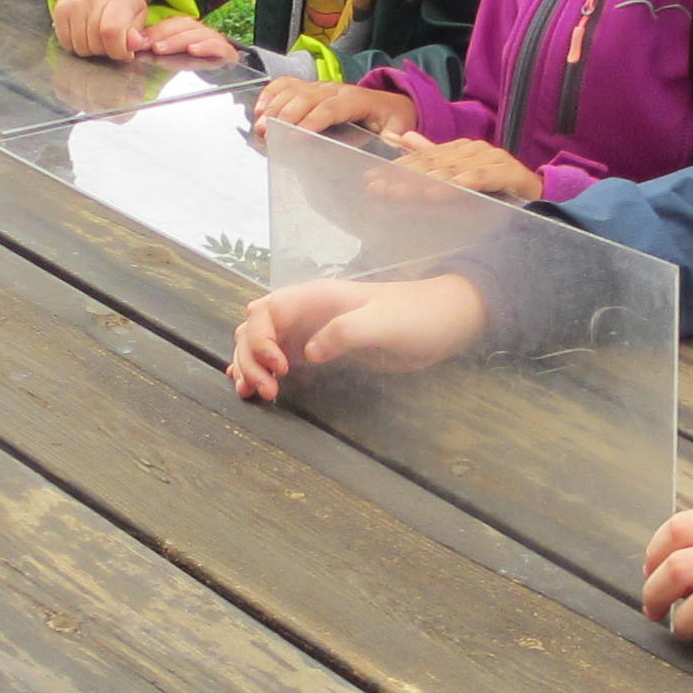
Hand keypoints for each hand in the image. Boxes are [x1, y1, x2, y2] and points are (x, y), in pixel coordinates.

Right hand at [51, 0, 147, 60]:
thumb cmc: (123, 5)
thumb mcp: (139, 18)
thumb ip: (141, 36)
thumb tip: (136, 44)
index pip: (112, 32)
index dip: (119, 50)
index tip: (125, 53)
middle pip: (95, 43)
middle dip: (106, 50)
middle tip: (112, 41)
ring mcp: (74, 2)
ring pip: (80, 46)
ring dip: (91, 49)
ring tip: (99, 37)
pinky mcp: (60, 9)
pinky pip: (66, 43)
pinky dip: (76, 45)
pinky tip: (85, 35)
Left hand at [131, 16, 240, 63]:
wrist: (216, 77)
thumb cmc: (186, 65)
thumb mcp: (165, 57)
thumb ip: (150, 48)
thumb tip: (131, 42)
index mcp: (186, 29)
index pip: (172, 24)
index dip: (157, 30)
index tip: (141, 41)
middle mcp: (201, 32)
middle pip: (185, 26)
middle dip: (166, 36)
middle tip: (152, 47)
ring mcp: (215, 42)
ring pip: (199, 34)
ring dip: (179, 41)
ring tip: (162, 49)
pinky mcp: (227, 54)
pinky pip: (220, 47)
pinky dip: (207, 47)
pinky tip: (194, 50)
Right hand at [229, 271, 488, 399]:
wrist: (442, 323)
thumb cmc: (414, 316)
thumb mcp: (381, 323)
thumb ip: (344, 333)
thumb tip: (308, 353)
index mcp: (314, 297)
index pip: (265, 312)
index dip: (261, 340)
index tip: (280, 368)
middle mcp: (304, 313)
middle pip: (254, 330)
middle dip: (251, 359)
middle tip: (269, 392)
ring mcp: (308, 332)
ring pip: (260, 345)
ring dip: (249, 367)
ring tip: (253, 394)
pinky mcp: (317, 352)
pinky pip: (277, 359)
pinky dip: (260, 372)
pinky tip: (253, 389)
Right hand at [251, 75, 414, 138]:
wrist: (389, 103)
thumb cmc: (390, 119)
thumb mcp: (397, 126)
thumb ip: (394, 134)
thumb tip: (392, 139)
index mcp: (357, 99)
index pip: (332, 107)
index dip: (314, 120)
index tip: (297, 136)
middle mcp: (335, 89)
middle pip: (306, 97)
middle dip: (286, 115)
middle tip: (270, 135)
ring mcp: (320, 86)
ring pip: (293, 90)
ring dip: (274, 106)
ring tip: (260, 127)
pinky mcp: (310, 88)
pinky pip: (286, 85)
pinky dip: (270, 94)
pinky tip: (259, 109)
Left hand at [388, 134, 542, 201]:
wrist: (538, 193)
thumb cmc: (496, 185)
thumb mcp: (460, 173)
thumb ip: (431, 155)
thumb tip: (399, 137)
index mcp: (458, 148)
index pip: (421, 157)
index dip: (395, 167)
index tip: (371, 179)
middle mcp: (472, 149)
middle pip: (432, 163)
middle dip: (402, 176)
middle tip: (378, 187)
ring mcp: (490, 157)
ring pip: (451, 171)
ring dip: (424, 181)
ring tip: (401, 192)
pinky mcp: (506, 172)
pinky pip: (479, 178)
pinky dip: (460, 183)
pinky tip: (442, 191)